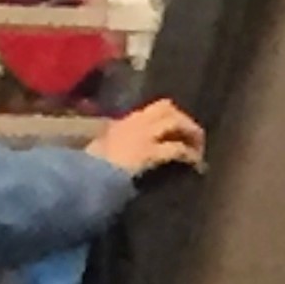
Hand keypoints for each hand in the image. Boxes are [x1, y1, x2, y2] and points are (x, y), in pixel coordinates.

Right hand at [87, 99, 203, 176]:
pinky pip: (177, 148)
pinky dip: (189, 155)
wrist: (86, 175)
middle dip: (185, 120)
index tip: (180, 130)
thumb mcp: (103, 147)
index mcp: (125, 121)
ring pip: (175, 122)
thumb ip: (116, 142)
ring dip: (191, 134)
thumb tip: (128, 150)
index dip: (172, 117)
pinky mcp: (148, 152)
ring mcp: (142, 135)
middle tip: (195, 137)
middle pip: (168, 108)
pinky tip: (195, 164)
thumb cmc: (91, 165)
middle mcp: (135, 122)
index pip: (155, 109)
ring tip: (199, 150)